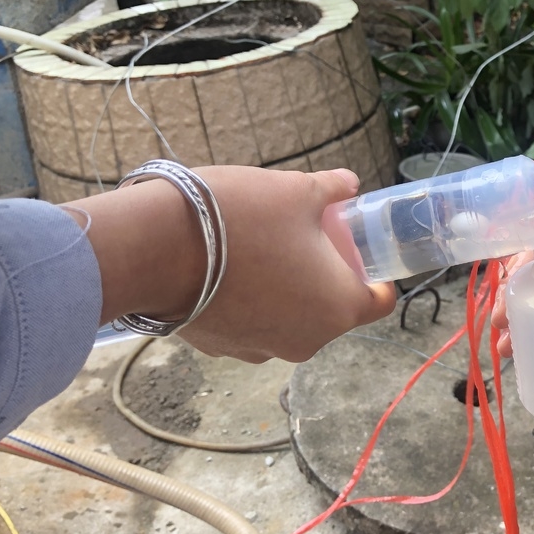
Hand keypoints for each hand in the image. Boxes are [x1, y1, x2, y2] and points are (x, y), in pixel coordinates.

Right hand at [68, 166, 395, 362]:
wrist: (152, 249)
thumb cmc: (238, 219)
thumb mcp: (296, 191)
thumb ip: (331, 189)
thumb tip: (348, 183)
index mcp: (339, 307)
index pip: (381, 302)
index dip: (380, 277)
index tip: (366, 256)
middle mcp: (307, 341)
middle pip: (333, 309)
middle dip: (326, 278)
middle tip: (309, 241)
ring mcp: (262, 351)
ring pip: (291, 319)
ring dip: (287, 291)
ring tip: (265, 251)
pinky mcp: (223, 350)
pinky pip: (252, 324)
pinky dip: (251, 302)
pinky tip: (231, 270)